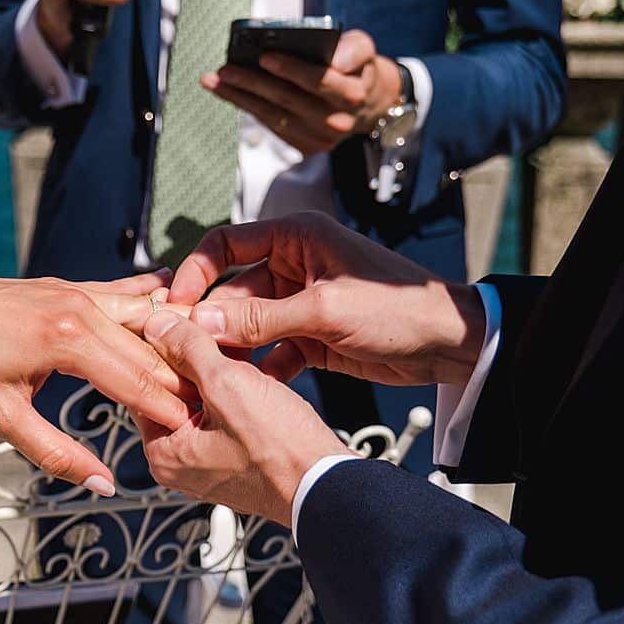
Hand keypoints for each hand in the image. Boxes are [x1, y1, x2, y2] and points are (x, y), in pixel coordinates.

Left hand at [0, 270, 193, 493]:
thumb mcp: (2, 417)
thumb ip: (56, 453)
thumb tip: (101, 483)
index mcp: (67, 340)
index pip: (138, 380)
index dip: (171, 409)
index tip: (201, 430)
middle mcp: (80, 308)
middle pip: (150, 349)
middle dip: (185, 379)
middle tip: (220, 405)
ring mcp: (76, 292)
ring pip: (143, 316)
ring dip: (174, 338)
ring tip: (210, 359)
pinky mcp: (68, 287)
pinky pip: (120, 293)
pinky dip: (149, 300)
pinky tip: (172, 293)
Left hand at [134, 312, 348, 525]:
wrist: (329, 484)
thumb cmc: (280, 451)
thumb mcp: (227, 385)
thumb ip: (188, 350)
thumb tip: (159, 326)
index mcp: (164, 454)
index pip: (143, 388)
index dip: (157, 349)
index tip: (168, 321)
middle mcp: (183, 464)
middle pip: (174, 393)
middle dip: (191, 358)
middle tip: (203, 325)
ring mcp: (212, 463)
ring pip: (205, 400)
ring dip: (219, 369)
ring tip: (232, 341)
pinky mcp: (240, 458)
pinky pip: (228, 414)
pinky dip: (237, 389)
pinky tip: (252, 365)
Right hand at [167, 212, 484, 386]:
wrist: (448, 344)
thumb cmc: (398, 307)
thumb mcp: (324, 311)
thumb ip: (262, 318)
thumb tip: (204, 323)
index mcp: (295, 237)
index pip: (226, 243)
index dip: (196, 272)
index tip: (175, 305)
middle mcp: (293, 265)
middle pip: (231, 290)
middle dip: (211, 320)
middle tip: (186, 351)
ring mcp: (300, 302)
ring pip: (248, 324)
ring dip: (232, 348)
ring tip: (212, 373)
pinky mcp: (310, 336)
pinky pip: (271, 350)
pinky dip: (260, 367)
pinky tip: (250, 386)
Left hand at [201, 30, 402, 156]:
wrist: (368, 103)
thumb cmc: (357, 68)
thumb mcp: (364, 49)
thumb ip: (354, 49)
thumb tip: (335, 60)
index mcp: (353, 96)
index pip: (318, 81)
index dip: (291, 69)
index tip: (264, 56)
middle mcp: (336, 122)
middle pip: (287, 100)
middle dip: (252, 83)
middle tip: (225, 70)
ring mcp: (319, 138)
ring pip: (273, 116)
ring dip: (240, 98)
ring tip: (215, 81)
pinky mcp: (305, 147)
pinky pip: (272, 126)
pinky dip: (249, 108)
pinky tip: (230, 93)